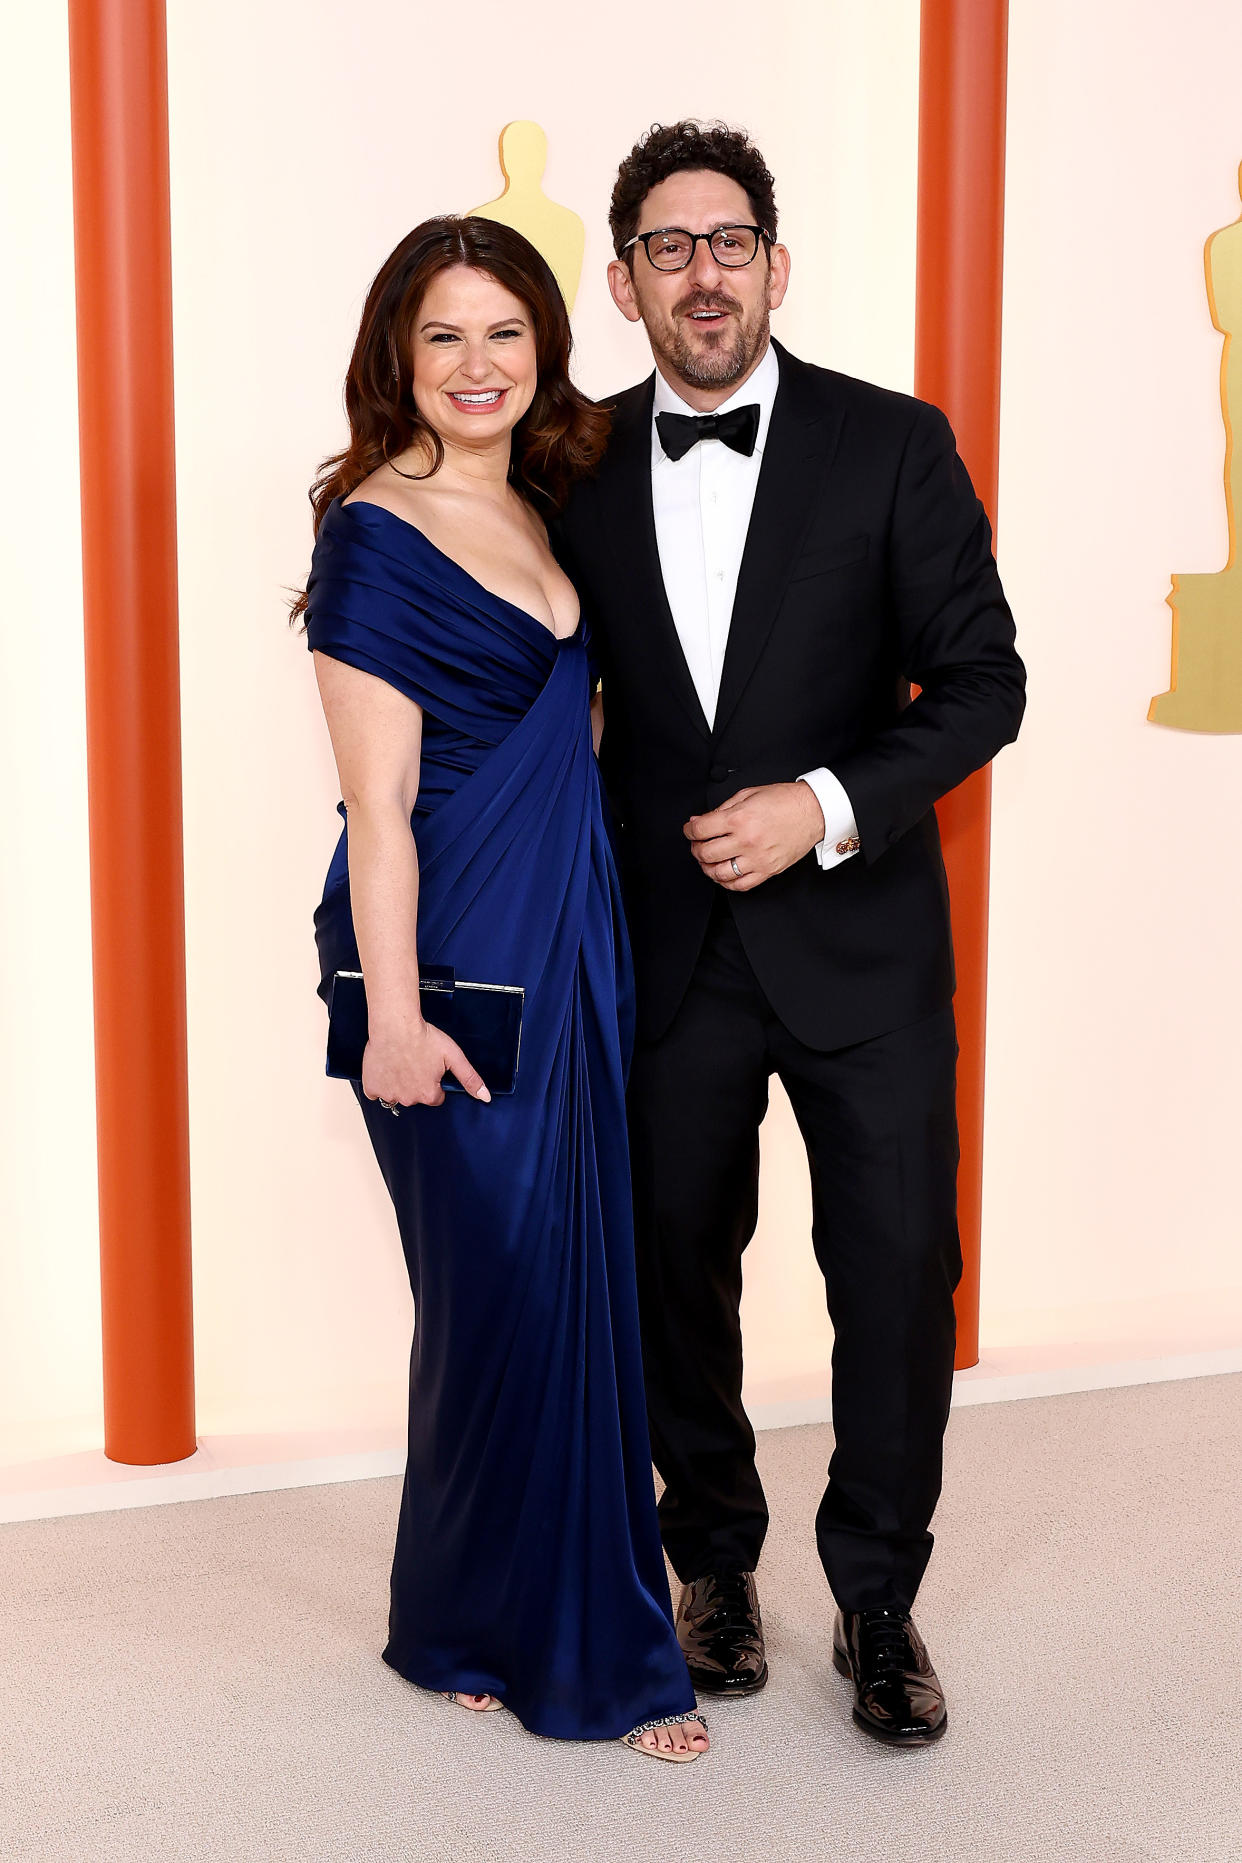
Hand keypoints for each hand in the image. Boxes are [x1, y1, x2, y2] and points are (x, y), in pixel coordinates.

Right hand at [362, 1017, 490, 1106]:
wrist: (395, 1025)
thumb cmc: (422, 1037)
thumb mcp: (453, 1056)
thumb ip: (469, 1078)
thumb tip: (485, 1096)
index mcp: (428, 1094)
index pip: (435, 1097)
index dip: (434, 1082)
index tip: (429, 1068)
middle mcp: (408, 1099)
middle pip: (415, 1096)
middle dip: (416, 1082)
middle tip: (415, 1061)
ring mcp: (388, 1094)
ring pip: (396, 1095)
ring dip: (398, 1083)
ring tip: (400, 1062)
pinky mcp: (372, 1087)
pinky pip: (376, 1092)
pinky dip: (379, 1083)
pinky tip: (386, 1068)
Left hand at [684, 782, 824, 891]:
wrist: (813, 811)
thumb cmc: (784, 801)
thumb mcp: (748, 795)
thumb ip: (721, 809)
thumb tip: (699, 820)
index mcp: (739, 819)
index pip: (700, 830)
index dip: (689, 830)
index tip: (690, 830)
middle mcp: (746, 841)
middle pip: (706, 853)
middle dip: (696, 849)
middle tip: (697, 844)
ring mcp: (757, 859)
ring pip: (719, 873)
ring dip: (708, 868)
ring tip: (708, 860)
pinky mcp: (768, 870)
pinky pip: (741, 885)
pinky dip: (727, 882)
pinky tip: (724, 874)